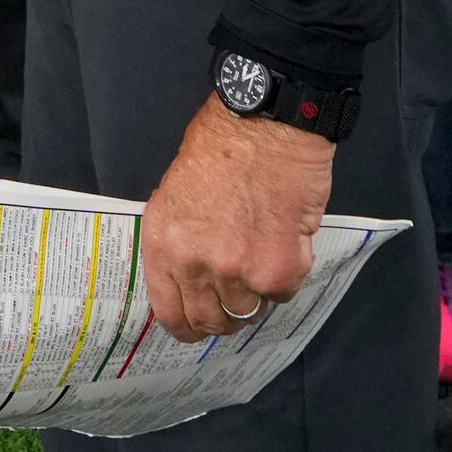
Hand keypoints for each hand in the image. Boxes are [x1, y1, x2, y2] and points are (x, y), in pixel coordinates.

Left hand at [141, 95, 334, 342]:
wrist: (266, 124)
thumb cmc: (221, 145)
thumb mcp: (175, 192)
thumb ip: (180, 241)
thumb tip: (190, 279)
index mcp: (163, 243)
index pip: (170, 313)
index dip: (188, 326)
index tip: (198, 326)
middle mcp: (195, 265)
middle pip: (212, 320)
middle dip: (226, 312)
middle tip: (240, 288)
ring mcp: (237, 272)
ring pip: (251, 311)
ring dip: (258, 289)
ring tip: (263, 249)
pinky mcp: (277, 271)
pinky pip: (284, 294)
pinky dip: (288, 273)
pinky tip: (285, 237)